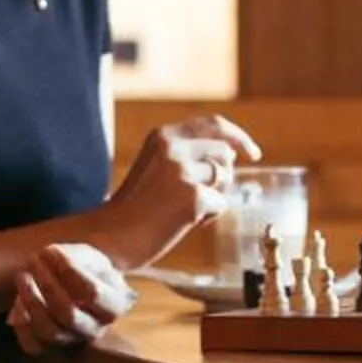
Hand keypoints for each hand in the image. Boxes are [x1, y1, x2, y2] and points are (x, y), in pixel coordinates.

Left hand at [7, 241, 137, 354]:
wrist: (80, 284)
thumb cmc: (87, 268)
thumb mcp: (90, 255)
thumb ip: (74, 257)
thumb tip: (49, 257)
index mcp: (116, 305)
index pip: (92, 293)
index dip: (68, 271)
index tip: (50, 251)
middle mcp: (97, 329)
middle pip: (69, 316)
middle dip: (47, 286)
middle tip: (33, 261)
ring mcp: (73, 340)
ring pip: (50, 332)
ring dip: (32, 303)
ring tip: (22, 276)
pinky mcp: (51, 347)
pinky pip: (33, 345)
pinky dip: (22, 325)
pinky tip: (18, 301)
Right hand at [96, 115, 261, 267]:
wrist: (109, 237)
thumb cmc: (134, 209)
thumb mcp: (155, 167)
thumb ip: (187, 155)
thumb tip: (232, 155)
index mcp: (163, 136)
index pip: (213, 124)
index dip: (238, 137)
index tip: (253, 154)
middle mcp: (172, 147)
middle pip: (225, 154)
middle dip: (223, 178)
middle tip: (201, 198)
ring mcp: (182, 171)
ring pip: (225, 179)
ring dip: (213, 198)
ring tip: (182, 211)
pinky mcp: (192, 197)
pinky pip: (220, 205)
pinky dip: (207, 218)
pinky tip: (183, 224)